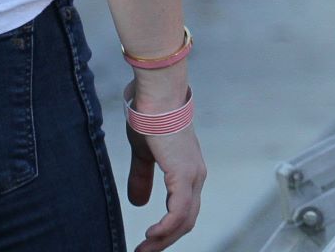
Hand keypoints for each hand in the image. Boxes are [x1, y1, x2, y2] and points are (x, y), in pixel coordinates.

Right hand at [126, 91, 205, 251]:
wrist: (155, 99)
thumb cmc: (151, 119)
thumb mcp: (143, 155)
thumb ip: (142, 178)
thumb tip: (138, 203)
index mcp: (188, 172)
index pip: (184, 211)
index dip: (167, 230)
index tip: (149, 243)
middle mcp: (195, 177)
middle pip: (186, 220)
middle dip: (165, 241)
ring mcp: (192, 176)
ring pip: (183, 220)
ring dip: (163, 239)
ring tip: (144, 249)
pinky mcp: (183, 175)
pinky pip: (178, 212)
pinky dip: (166, 228)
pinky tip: (152, 235)